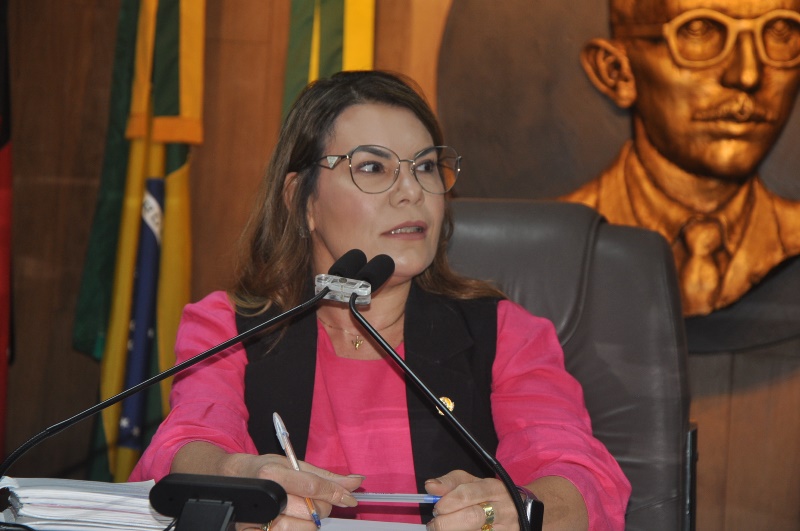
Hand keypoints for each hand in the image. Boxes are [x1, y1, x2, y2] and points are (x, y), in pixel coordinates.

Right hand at [228, 453, 362, 529]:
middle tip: (317, 501)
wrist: (231, 478)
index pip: (313, 487)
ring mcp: (256, 520)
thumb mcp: (293, 464)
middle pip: (310, 510)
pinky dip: (296, 530)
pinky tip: (295, 523)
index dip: (335, 493)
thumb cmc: (263, 469)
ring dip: (311, 523)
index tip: (349, 498)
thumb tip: (355, 482)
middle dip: (322, 507)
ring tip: (306, 513)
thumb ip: (325, 475)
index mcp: (273, 474)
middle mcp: (265, 497)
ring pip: (301, 529)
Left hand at [424, 470, 516, 530]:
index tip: (437, 508)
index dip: (448, 502)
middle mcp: (502, 509)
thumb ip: (450, 483)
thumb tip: (430, 487)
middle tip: (435, 524)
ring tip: (442, 529)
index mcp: (493, 488)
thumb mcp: (472, 483)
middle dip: (447, 522)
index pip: (467, 494)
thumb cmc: (489, 496)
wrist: (519, 511)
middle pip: (472, 517)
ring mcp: (505, 528)